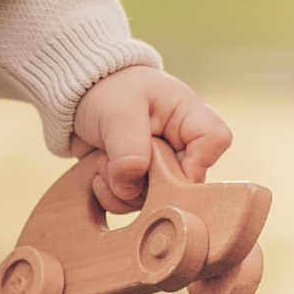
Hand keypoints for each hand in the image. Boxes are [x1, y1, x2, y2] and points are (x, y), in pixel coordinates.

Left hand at [70, 66, 232, 212]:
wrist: (78, 96)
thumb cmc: (106, 89)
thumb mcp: (118, 112)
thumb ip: (130, 151)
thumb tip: (131, 189)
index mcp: (187, 115)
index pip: (216, 140)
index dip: (197, 162)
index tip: (163, 168)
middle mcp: (180, 144)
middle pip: (184, 182)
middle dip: (146, 183)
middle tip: (116, 164)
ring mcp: (160, 166)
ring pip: (157, 199)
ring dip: (124, 190)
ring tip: (102, 163)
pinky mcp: (139, 181)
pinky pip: (134, 204)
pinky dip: (113, 197)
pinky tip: (97, 177)